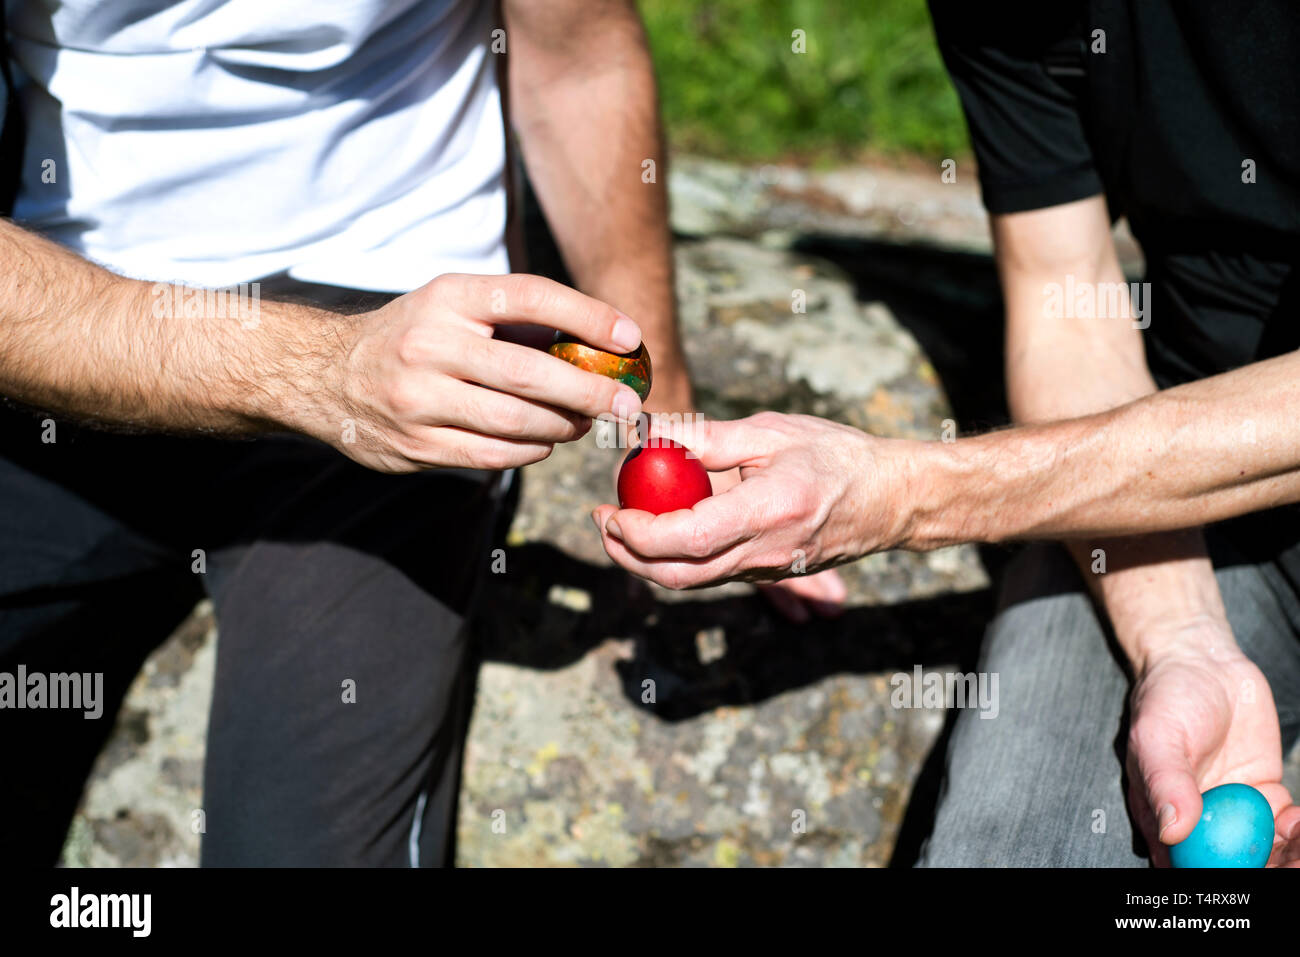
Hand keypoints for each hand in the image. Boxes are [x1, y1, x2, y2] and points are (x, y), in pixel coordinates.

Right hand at [306, 273, 643, 472]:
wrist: (326, 376)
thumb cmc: (414, 336)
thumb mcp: (451, 305)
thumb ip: (514, 319)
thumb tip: (602, 342)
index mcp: (448, 297)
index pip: (531, 297)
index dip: (588, 316)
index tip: (630, 338)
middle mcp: (430, 345)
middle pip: (530, 374)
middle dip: (589, 392)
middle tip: (624, 404)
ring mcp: (419, 399)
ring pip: (515, 423)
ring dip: (563, 427)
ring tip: (583, 423)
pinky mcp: (415, 445)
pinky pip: (492, 455)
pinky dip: (531, 450)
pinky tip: (545, 441)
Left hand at [591, 412, 903, 589]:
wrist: (892, 498)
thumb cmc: (837, 456)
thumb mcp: (771, 432)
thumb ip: (708, 437)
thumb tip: (650, 432)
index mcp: (766, 512)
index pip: (686, 540)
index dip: (638, 533)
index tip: (611, 508)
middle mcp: (763, 552)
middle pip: (677, 576)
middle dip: (627, 556)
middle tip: (601, 521)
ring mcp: (765, 570)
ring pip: (690, 581)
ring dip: (645, 560)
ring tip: (620, 523)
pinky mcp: (767, 573)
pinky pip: (710, 575)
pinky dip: (675, 558)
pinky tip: (662, 528)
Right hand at [1125, 619, 1299, 866]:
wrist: (1203, 664)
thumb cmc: (1166, 698)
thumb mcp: (1158, 737)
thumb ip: (1165, 783)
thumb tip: (1173, 829)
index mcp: (1161, 817)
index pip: (1186, 866)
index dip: (1215, 875)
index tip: (1243, 870)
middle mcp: (1198, 822)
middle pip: (1232, 864)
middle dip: (1263, 869)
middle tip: (1288, 859)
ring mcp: (1233, 811)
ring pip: (1264, 852)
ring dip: (1289, 854)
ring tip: (1295, 830)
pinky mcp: (1263, 796)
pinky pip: (1287, 828)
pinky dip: (1299, 831)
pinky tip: (1298, 817)